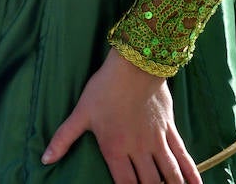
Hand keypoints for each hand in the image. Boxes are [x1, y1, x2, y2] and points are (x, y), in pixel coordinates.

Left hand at [42, 49, 201, 183]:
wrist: (134, 63)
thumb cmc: (105, 87)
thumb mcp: (81, 113)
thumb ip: (63, 138)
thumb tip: (44, 159)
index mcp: (115, 150)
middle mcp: (138, 150)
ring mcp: (156, 140)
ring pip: (168, 174)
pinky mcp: (169, 129)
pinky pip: (182, 154)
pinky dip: (190, 172)